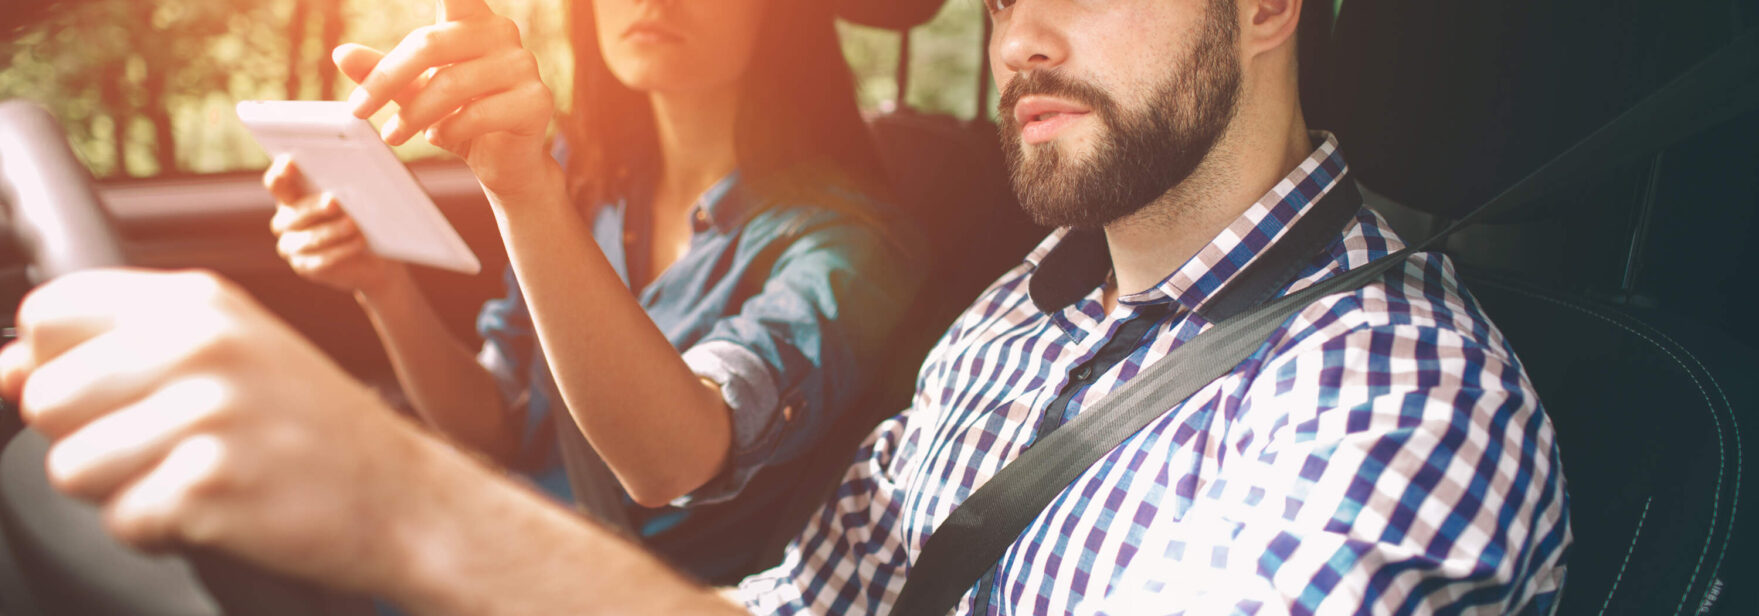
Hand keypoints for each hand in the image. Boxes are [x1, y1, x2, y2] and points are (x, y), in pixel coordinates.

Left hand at [0, 269, 442, 593]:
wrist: (407, 499)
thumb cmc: (315, 431)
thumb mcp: (230, 358)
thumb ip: (119, 351)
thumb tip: (4, 372)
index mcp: (201, 300)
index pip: (50, 311)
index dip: (61, 363)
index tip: (111, 394)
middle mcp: (200, 345)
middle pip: (46, 398)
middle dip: (92, 437)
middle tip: (174, 446)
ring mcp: (205, 415)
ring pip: (70, 466)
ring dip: (123, 489)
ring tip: (199, 477)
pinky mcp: (207, 487)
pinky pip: (121, 521)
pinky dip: (161, 531)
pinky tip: (221, 510)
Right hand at [264, 155, 403, 295]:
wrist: (374, 259)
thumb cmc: (365, 217)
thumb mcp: (359, 196)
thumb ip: (354, 177)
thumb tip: (366, 154)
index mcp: (292, 196)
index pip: (277, 182)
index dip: (281, 172)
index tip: (291, 162)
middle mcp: (285, 221)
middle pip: (293, 212)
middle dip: (314, 206)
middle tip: (334, 201)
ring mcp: (292, 246)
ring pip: (307, 238)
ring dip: (331, 231)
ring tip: (353, 224)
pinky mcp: (306, 267)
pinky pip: (321, 260)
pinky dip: (341, 251)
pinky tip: (358, 243)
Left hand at [337, 0, 556, 199]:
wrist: (504, 162)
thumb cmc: (460, 119)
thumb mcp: (414, 93)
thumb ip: (382, 73)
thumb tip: (340, 54)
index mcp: (472, 21)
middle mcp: (502, 33)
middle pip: (430, 45)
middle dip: (385, 80)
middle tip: (358, 110)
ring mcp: (523, 66)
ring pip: (451, 85)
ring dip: (413, 114)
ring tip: (395, 134)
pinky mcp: (535, 101)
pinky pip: (478, 113)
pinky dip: (449, 130)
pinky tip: (441, 136)